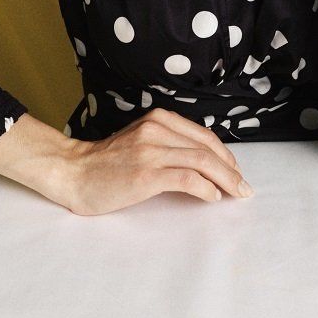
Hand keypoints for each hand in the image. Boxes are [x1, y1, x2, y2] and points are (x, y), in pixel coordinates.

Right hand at [57, 108, 253, 215]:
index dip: (225, 155)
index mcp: (157, 119)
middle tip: (244, 188)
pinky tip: (212, 198)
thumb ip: (167, 143)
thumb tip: (203, 162)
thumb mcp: (140, 141)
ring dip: (225, 180)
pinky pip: (186, 179)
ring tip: (236, 194)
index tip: (235, 171)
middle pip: (207, 148)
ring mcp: (150, 150)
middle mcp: (156, 130)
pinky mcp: (146, 173)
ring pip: (201, 161)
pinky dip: (205, 188)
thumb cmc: (106, 163)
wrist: (73, 172)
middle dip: (231, 169)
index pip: (203, 135)